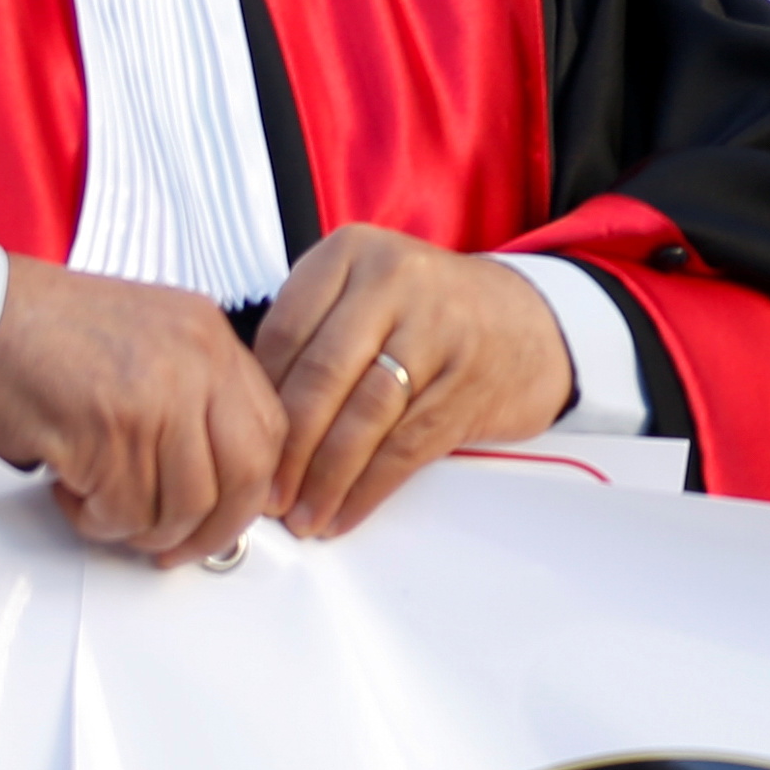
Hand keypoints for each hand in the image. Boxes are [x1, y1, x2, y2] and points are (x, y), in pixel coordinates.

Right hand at [0, 254, 287, 564]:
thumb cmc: (41, 333)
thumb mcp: (146, 339)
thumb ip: (189, 393)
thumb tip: (212, 476)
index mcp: (208, 335)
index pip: (269, 429)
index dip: (249, 488)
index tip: (223, 518)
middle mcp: (196, 361)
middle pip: (244, 474)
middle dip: (211, 530)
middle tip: (171, 549)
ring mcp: (157, 395)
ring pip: (183, 505)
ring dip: (138, 527)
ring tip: (98, 504)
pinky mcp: (110, 431)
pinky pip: (125, 511)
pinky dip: (95, 521)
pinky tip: (69, 491)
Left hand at [251, 221, 576, 538]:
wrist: (529, 324)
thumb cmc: (426, 315)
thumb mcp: (364, 292)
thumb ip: (309, 335)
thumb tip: (246, 420)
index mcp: (353, 252)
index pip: (283, 334)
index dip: (258, 402)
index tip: (241, 447)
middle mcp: (396, 278)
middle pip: (321, 376)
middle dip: (288, 450)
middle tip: (266, 497)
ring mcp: (439, 327)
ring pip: (362, 416)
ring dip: (325, 479)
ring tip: (304, 517)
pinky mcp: (468, 381)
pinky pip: (404, 446)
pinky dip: (368, 489)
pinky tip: (345, 512)